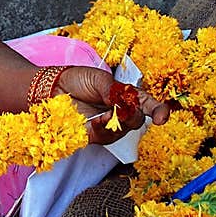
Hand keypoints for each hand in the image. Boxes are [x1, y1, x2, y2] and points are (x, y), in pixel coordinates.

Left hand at [52, 66, 169, 144]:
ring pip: (123, 130)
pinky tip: (97, 121)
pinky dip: (104, 129)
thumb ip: (114, 91)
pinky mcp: (95, 136)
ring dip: (117, 123)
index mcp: (126, 97)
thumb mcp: (98, 79)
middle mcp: (120, 113)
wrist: (53, 88)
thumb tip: (125, 102)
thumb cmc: (77, 80)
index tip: (162, 117)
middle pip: (137, 120)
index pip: (148, 105)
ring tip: (105, 114)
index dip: (158, 111)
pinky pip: (106, 137)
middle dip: (131, 114)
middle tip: (120, 106)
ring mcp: (109, 126)